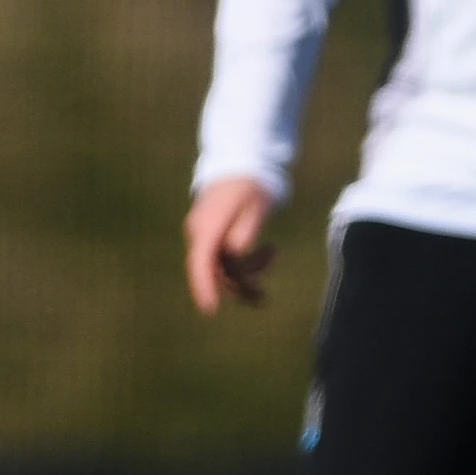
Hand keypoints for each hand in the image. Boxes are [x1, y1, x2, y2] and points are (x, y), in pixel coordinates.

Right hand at [185, 177, 280, 314]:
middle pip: (214, 271)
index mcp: (209, 226)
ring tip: (275, 252)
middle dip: (239, 286)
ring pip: (220, 267)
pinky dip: (245, 261)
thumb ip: (247, 229)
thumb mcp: (257, 206)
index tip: (211, 310)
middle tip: (264, 298)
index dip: (205, 287)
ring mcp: (203, 235)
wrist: (241, 164)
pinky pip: (224, 258)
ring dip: (248, 272)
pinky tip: (270, 251)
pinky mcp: (211, 237)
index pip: (202, 262)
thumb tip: (236, 252)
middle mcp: (200, 233)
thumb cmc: (252, 186)